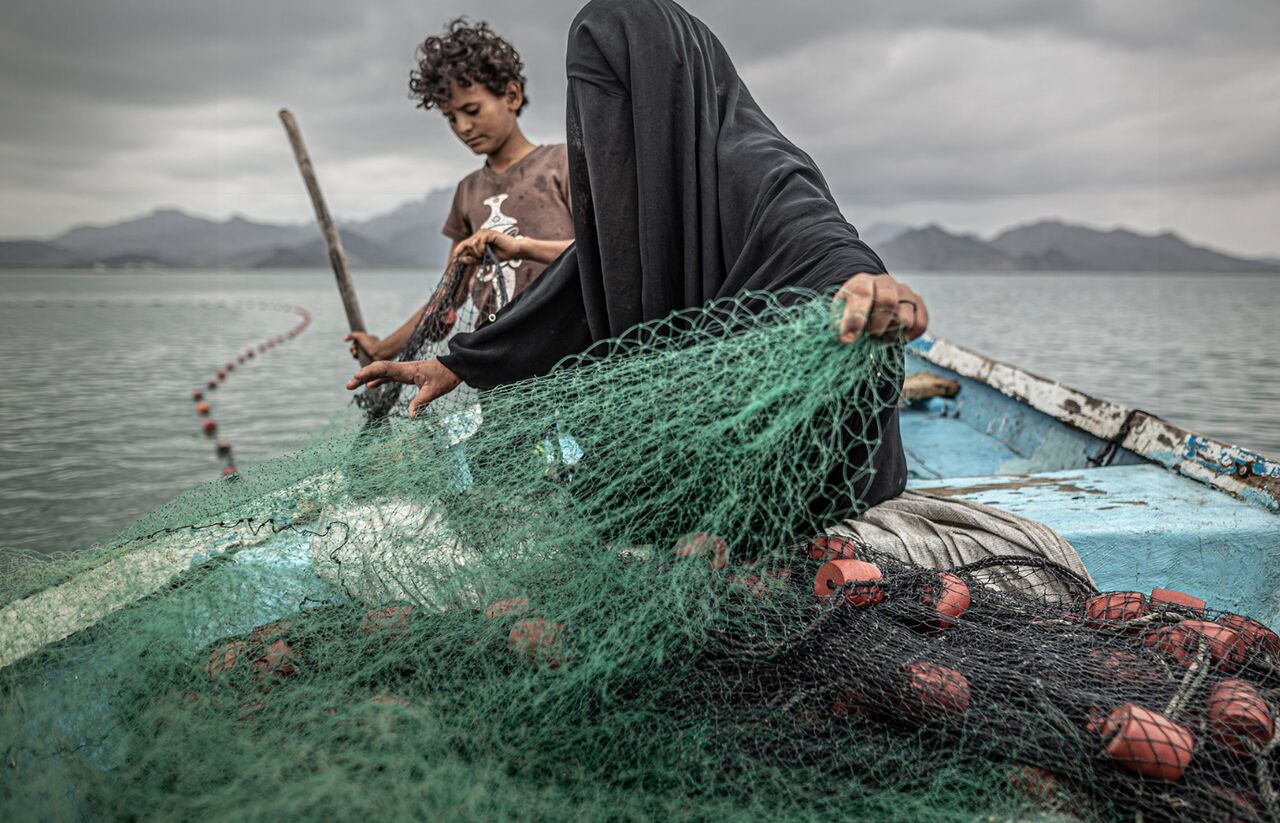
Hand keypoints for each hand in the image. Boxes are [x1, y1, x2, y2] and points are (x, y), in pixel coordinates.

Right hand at [344, 331, 381, 360]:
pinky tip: (358, 359)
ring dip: (354, 355)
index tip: (354, 345)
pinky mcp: (369, 361)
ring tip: (356, 354)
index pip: (357, 342)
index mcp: (369, 340)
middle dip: (353, 349)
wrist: (379, 354)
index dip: (354, 344)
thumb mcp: (360, 336)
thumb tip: (344, 338)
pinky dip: (358, 359)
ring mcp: (369, 354)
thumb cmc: (371, 344)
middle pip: (356, 349)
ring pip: (357, 355)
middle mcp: (369, 347)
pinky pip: (360, 360)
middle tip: (354, 351)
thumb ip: (352, 335)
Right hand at [346, 358, 461, 417]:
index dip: (369, 372)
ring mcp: (404, 371)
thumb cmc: (445, 377)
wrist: (454, 367)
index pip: (384, 368)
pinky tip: (370, 386)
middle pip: (378, 369)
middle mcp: (403, 368)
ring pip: (381, 372)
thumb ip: (421, 402)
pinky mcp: (407, 375)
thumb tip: (411, 417)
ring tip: (352, 386)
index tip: (357, 377)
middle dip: (362, 376)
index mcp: (407, 370)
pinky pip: (389, 376)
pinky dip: (378, 380)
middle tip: (348, 386)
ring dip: (367, 378)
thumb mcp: (434, 391)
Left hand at [452, 228, 523, 265]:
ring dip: (477, 252)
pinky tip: (486, 251)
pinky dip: (481, 248)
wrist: (514, 251)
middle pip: (466, 244)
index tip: (454, 260)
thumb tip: (460, 259)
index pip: (464, 244)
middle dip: (472, 254)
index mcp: (477, 239)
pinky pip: (478, 241)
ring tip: (484, 254)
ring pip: (471, 243)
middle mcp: (479, 234)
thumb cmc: (501, 254)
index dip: (458, 251)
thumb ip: (473, 260)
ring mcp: (484, 232)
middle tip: (481, 257)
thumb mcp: (484, 260)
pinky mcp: (488, 233)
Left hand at [832, 272, 928, 343]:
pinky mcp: (918, 304)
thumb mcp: (840, 313)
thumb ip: (842, 323)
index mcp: (863, 282)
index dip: (855, 319)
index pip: (862, 294)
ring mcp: (905, 292)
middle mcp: (886, 282)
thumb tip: (847, 339)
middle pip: (888, 302)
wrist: (871, 303)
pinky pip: (920, 324)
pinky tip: (895, 336)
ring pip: (905, 318)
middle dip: (877, 326)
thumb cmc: (854, 310)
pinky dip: (907, 337)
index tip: (847, 340)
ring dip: (891, 334)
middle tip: (870, 335)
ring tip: (881, 336)